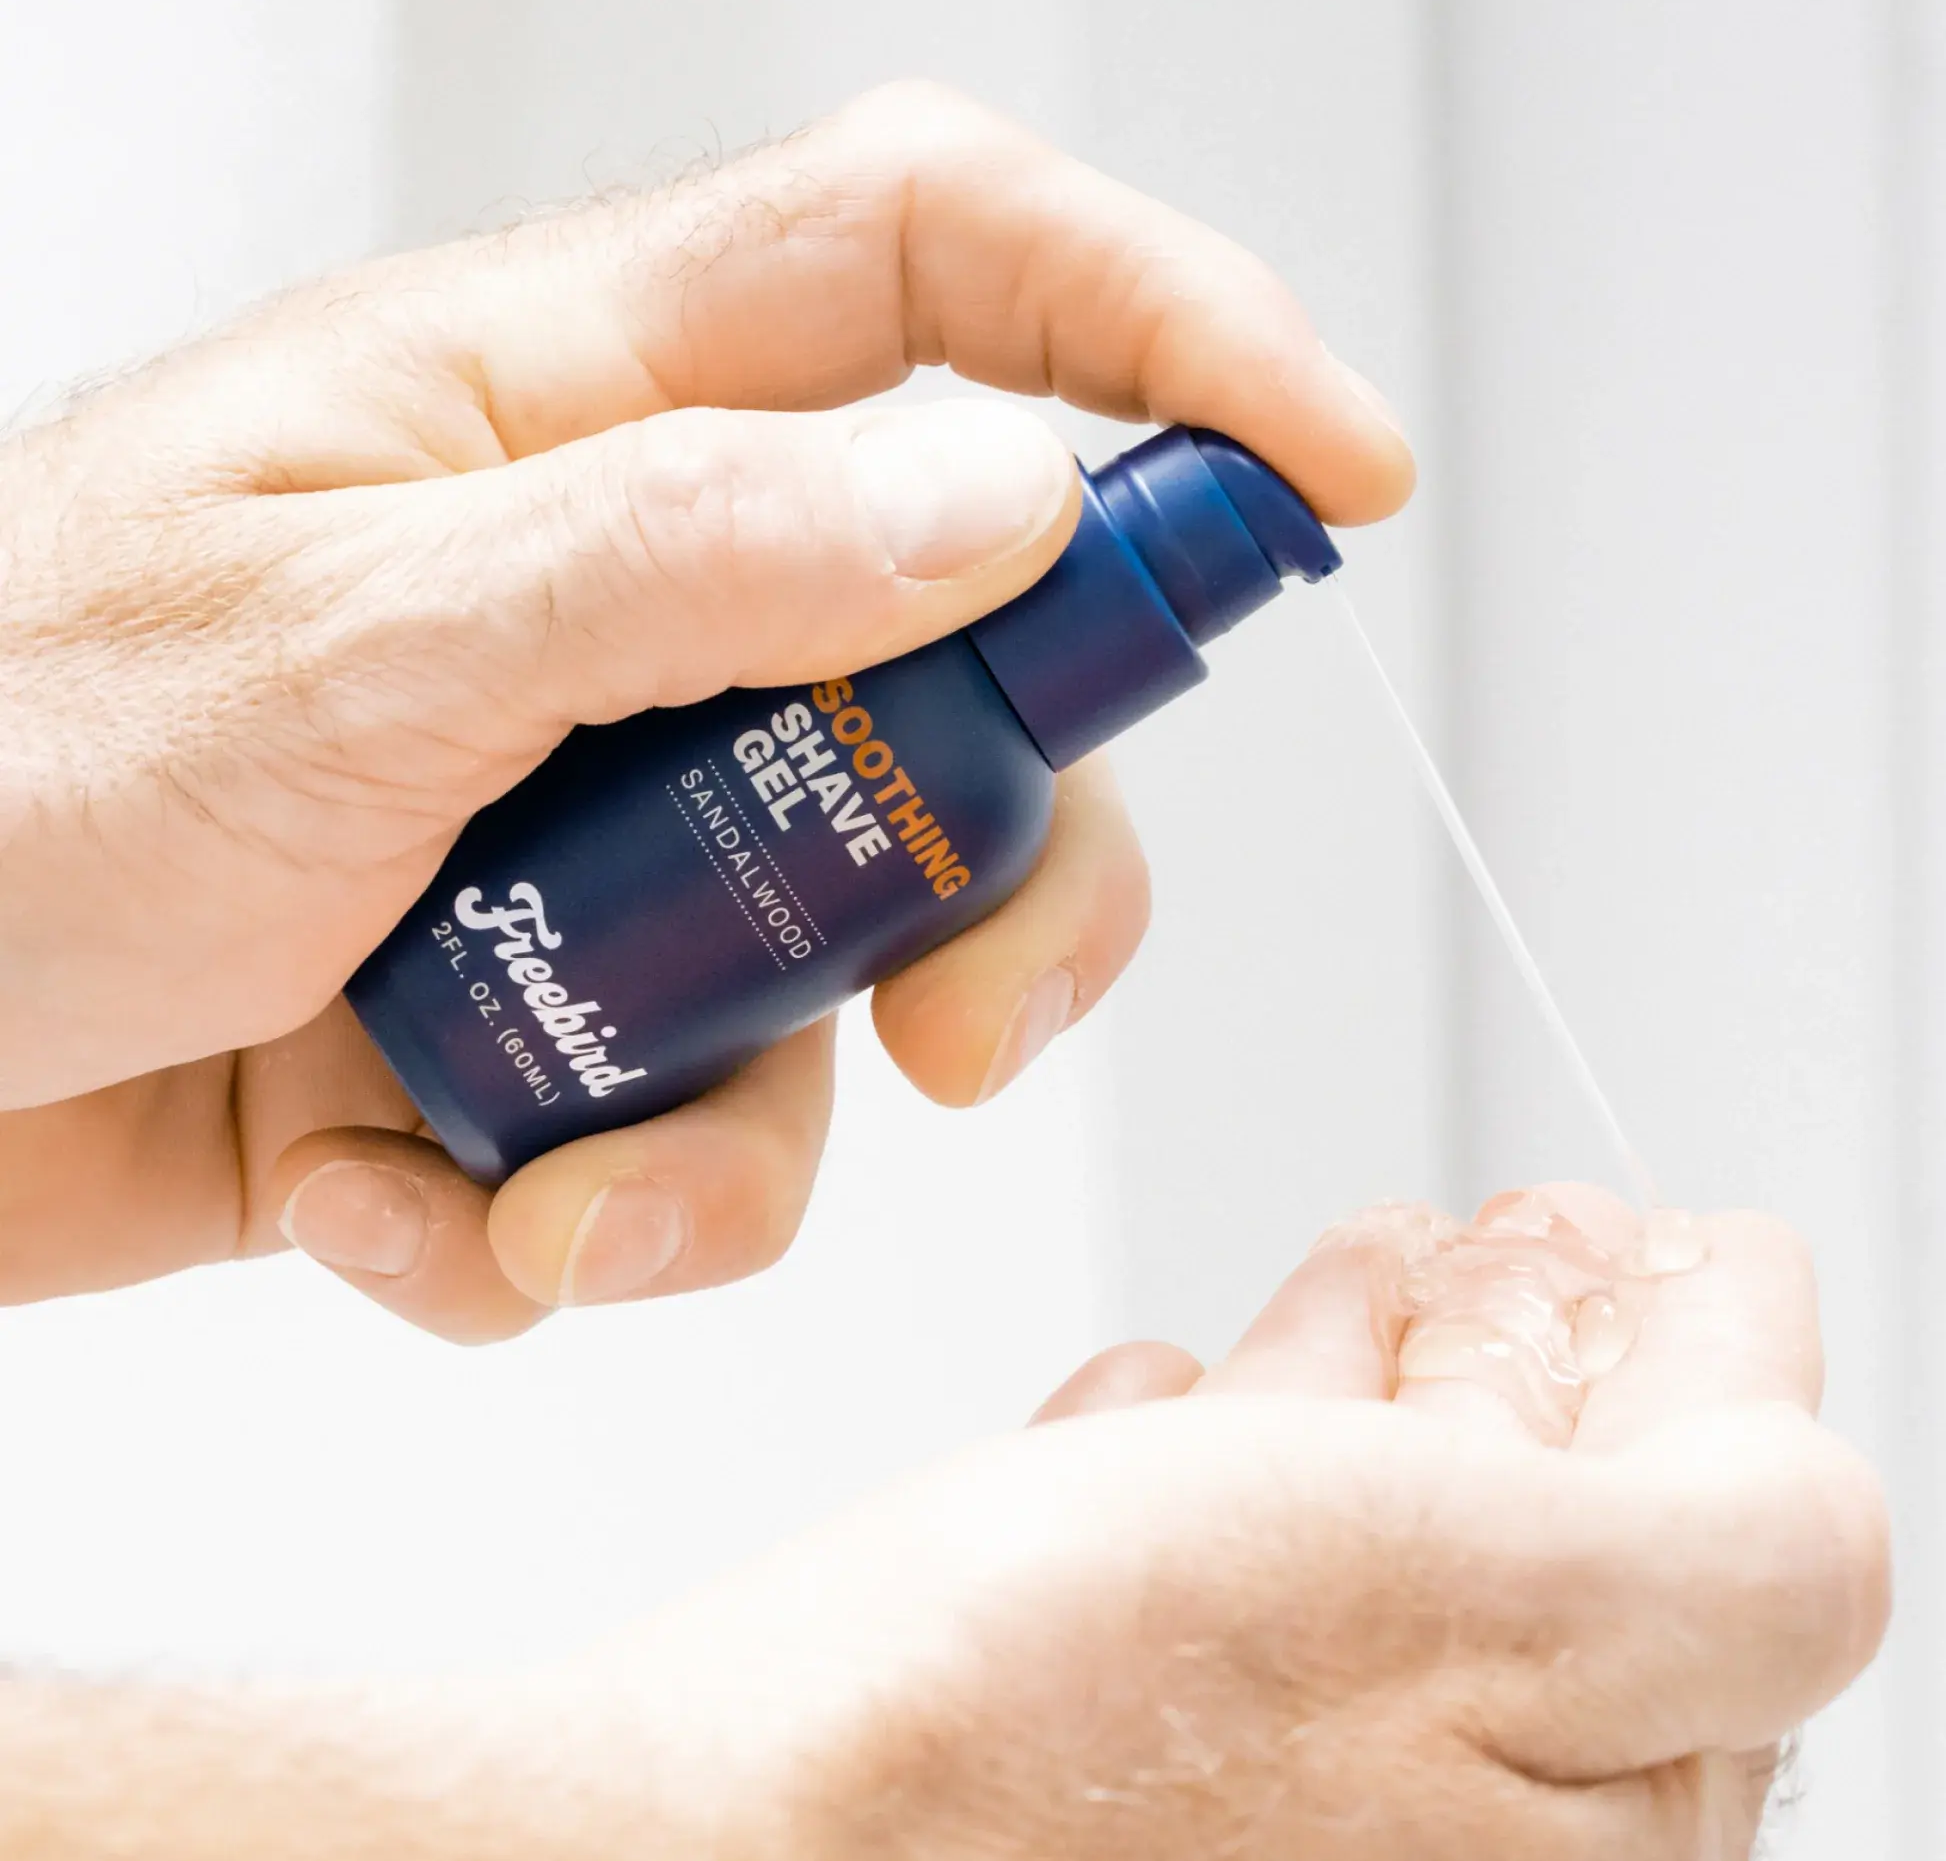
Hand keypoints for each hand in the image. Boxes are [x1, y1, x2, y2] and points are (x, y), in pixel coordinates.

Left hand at [0, 81, 1411, 1337]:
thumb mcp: (331, 641)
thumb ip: (681, 553)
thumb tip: (997, 495)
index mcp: (569, 413)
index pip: (939, 269)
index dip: (1166, 330)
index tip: (1331, 471)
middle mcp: (624, 607)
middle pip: (975, 681)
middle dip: (1014, 878)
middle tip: (974, 1023)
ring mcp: (596, 824)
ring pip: (846, 969)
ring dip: (730, 1141)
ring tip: (543, 1201)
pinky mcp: (544, 1015)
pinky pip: (679, 1133)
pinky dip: (554, 1217)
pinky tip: (387, 1204)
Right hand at [536, 1189, 1884, 1858]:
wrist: (712, 1843)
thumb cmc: (1037, 1746)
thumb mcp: (1474, 1601)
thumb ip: (1727, 1550)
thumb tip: (1811, 1453)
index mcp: (1577, 1849)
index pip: (1727, 1567)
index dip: (1712, 1360)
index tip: (1687, 1235)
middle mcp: (1431, 1858)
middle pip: (1541, 1553)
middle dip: (1533, 1359)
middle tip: (1535, 1233)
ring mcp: (1260, 1817)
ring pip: (1366, 1556)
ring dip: (1368, 1387)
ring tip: (1371, 1269)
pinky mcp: (1111, 1777)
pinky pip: (1209, 1602)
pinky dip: (1212, 1476)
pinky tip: (1171, 1416)